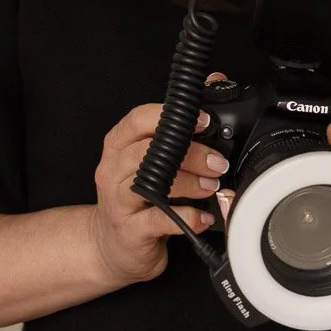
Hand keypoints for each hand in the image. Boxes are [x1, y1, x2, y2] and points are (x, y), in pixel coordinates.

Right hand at [89, 70, 235, 286]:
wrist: (113, 247)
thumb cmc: (137, 199)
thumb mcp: (153, 161)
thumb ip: (180, 127)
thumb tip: (214, 82)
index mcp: (119, 147)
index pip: (137, 120)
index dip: (169, 117)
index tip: (202, 122)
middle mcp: (113, 171)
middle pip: (147, 151)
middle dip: (190, 154)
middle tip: (217, 162)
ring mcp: (118, 202)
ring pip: (150, 183)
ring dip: (189, 183)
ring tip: (211, 187)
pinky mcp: (129, 231)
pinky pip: (159, 221)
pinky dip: (187, 218)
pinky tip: (203, 217)